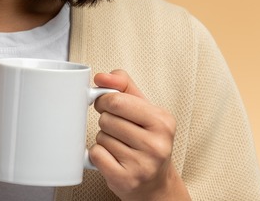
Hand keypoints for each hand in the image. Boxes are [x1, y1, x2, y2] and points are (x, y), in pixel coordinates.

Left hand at [90, 70, 190, 200]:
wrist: (155, 183)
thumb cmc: (148, 140)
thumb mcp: (144, 108)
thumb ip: (123, 86)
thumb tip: (101, 77)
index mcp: (163, 121)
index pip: (117, 100)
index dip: (104, 100)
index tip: (107, 105)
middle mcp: (156, 144)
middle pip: (106, 119)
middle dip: (106, 121)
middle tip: (118, 130)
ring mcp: (142, 164)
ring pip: (100, 137)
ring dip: (104, 139)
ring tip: (120, 146)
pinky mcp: (126, 180)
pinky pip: (96, 155)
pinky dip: (98, 155)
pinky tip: (113, 158)